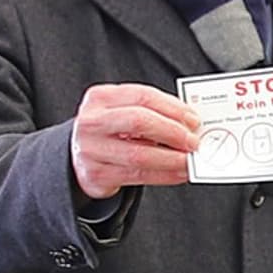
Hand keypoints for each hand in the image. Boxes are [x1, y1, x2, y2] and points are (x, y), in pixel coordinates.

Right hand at [72, 81, 201, 196]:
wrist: (78, 158)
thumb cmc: (110, 132)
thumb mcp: (122, 113)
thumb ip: (152, 112)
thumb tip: (189, 123)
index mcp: (100, 98)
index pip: (142, 96)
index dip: (173, 107)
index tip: (194, 119)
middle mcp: (92, 122)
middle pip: (139, 121)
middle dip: (172, 131)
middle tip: (193, 141)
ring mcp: (91, 149)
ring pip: (139, 154)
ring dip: (172, 159)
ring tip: (190, 160)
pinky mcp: (96, 174)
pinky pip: (138, 176)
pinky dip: (165, 175)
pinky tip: (179, 173)